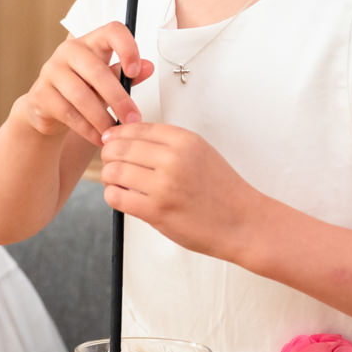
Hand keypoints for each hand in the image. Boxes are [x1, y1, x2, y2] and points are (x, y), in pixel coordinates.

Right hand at [14, 22, 150, 146]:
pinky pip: (68, 113)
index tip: (135, 71)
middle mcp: (68, 51)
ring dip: (102, 118)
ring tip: (115, 131)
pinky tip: (99, 137)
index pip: (112, 31)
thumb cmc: (83, 89)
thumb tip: (148, 67)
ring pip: (82, 95)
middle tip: (133, 118)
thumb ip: (125, 75)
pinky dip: (87, 129)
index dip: (127, 48)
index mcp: (90, 42)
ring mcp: (51, 71)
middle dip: (119, 99)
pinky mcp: (41, 93)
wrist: (48, 108)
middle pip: (97, 71)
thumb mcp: (107, 81)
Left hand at [100, 121, 264, 260]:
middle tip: (110, 163)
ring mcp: (164, 186)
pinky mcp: (156, 211)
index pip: (136, 128)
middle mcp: (173, 159)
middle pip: (120, 148)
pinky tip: (122, 197)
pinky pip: (116, 197)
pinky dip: (112, 195)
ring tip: (116, 182)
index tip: (110, 140)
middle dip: (108, 155)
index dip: (117, 134)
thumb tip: (131, 139)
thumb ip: (169, 144)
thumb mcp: (201, 153)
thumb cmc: (223, 191)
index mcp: (184, 141)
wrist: (243, 222)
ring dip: (109, 176)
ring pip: (113, 171)